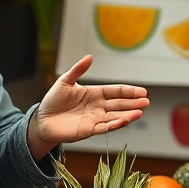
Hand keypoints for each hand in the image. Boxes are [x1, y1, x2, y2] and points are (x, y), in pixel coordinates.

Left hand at [29, 55, 149, 159]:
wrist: (42, 119)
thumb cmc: (53, 101)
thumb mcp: (64, 81)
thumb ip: (77, 70)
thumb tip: (89, 57)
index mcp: (94, 93)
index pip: (116, 91)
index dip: (129, 91)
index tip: (142, 91)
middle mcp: (97, 106)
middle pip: (119, 104)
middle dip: (133, 103)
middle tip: (146, 102)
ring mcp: (94, 119)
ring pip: (115, 116)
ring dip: (128, 115)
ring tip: (140, 112)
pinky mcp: (88, 130)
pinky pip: (104, 128)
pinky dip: (114, 125)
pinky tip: (124, 121)